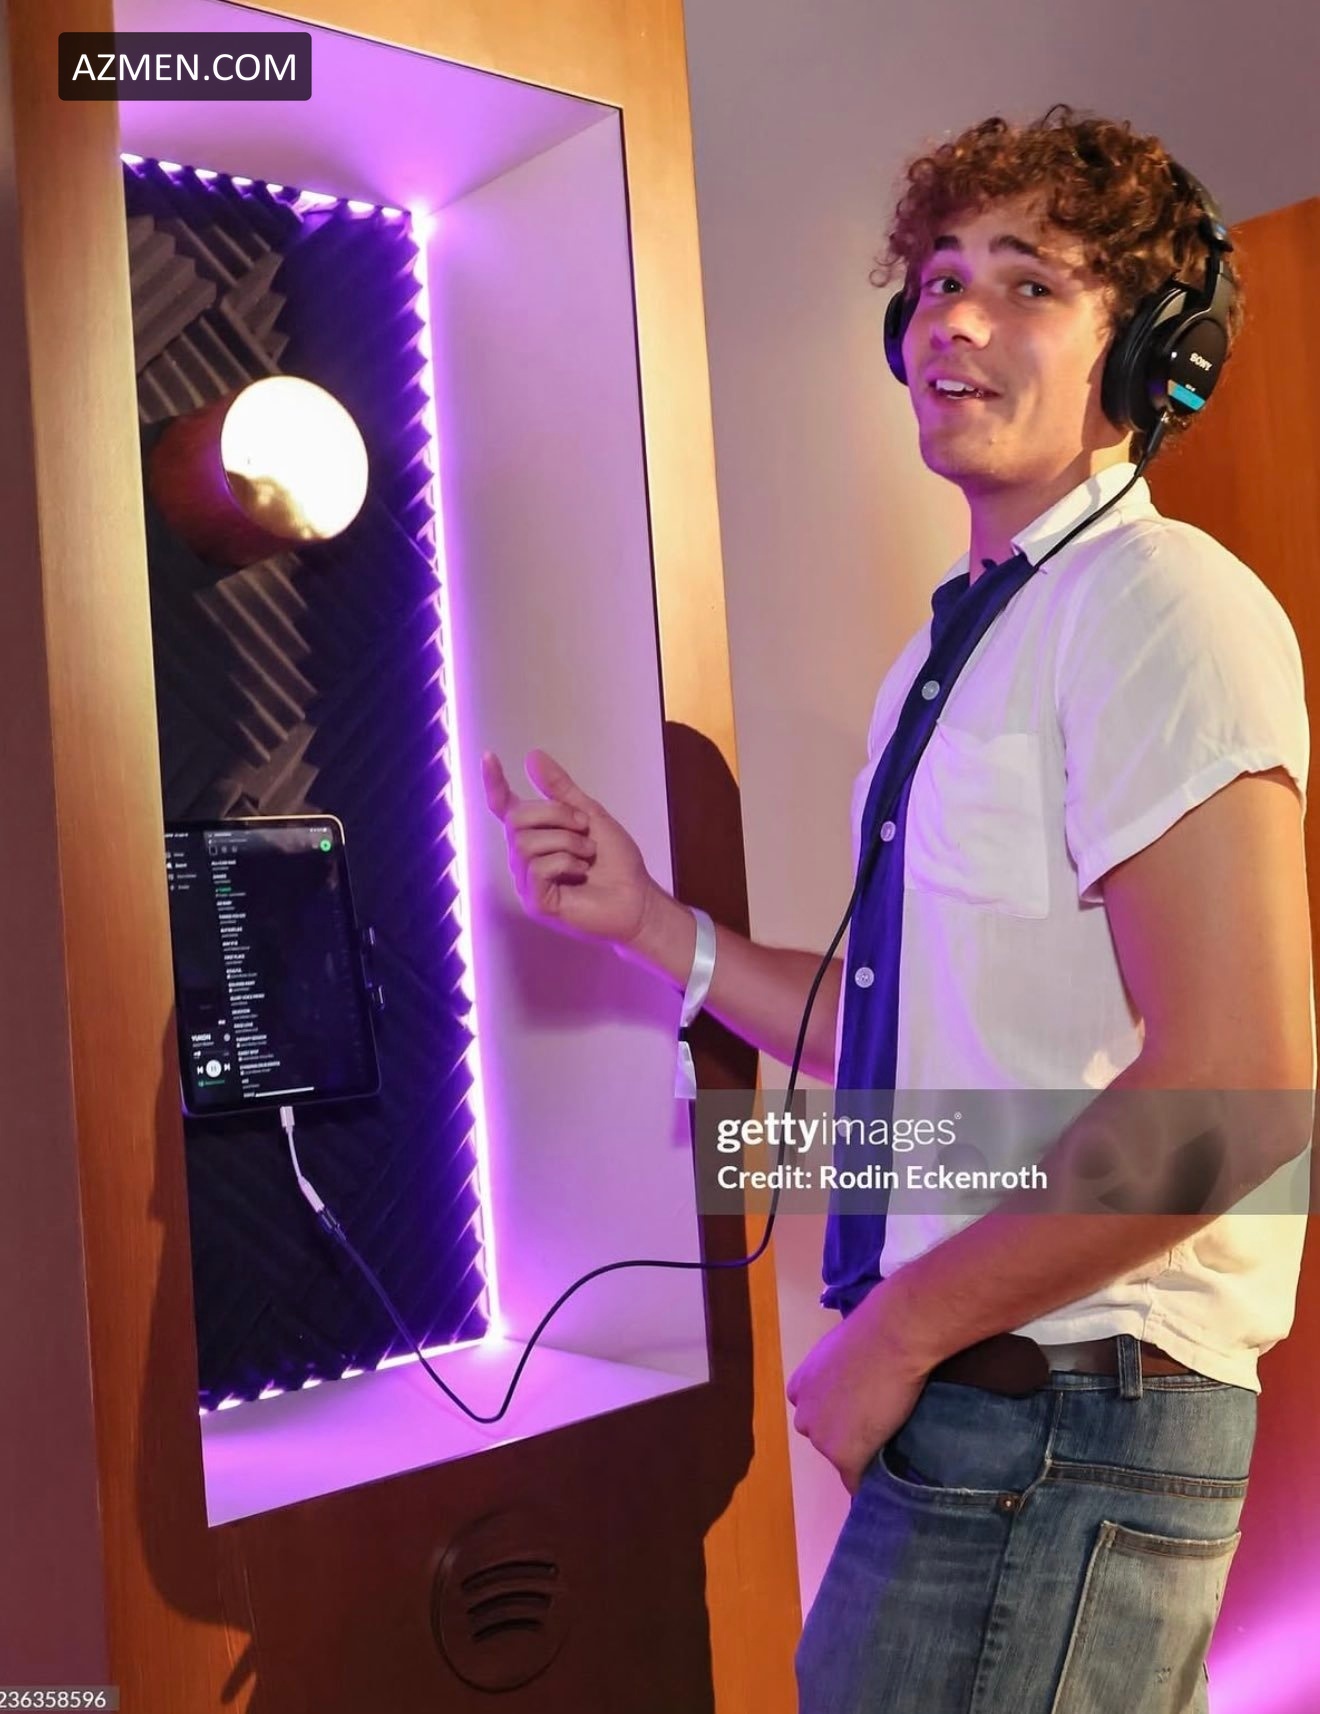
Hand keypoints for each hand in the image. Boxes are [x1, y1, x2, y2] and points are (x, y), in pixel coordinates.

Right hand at [481, 748, 664, 948]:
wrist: (637, 897)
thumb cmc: (615, 862)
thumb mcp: (590, 815)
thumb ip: (560, 789)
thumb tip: (533, 756)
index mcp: (536, 836)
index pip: (505, 808)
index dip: (494, 783)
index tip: (489, 756)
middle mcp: (525, 859)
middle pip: (516, 819)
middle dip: (555, 814)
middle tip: (585, 828)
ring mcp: (528, 882)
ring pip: (525, 844)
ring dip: (566, 841)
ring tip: (587, 854)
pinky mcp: (536, 903)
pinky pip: (537, 868)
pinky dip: (565, 862)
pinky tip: (580, 871)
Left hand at [786, 1287, 929, 1493]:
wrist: (892, 1338)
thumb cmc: (871, 1334)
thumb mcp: (839, 1353)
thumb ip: (835, 1376)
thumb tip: (850, 1385)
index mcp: (799, 1388)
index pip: (814, 1416)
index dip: (838, 1417)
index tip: (859, 1412)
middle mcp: (803, 1416)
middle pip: (824, 1439)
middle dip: (845, 1436)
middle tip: (877, 1422)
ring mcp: (821, 1439)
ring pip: (841, 1459)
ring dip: (860, 1455)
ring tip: (890, 1440)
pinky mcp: (844, 1456)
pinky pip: (856, 1481)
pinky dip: (870, 1480)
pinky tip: (886, 1474)